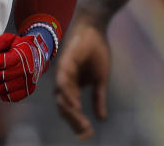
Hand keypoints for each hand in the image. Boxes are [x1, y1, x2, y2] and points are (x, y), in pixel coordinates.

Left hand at [0, 32, 50, 102]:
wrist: (39, 55)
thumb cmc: (24, 47)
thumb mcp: (12, 39)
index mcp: (23, 56)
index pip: (0, 62)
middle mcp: (27, 70)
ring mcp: (28, 82)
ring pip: (2, 88)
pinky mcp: (28, 91)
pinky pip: (9, 97)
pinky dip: (0, 93)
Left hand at [54, 17, 110, 139]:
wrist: (95, 27)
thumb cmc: (97, 50)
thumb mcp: (101, 78)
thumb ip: (99, 98)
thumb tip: (102, 118)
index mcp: (72, 86)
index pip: (70, 110)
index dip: (78, 123)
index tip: (88, 135)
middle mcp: (64, 82)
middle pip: (63, 108)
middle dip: (74, 122)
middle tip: (85, 133)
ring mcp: (62, 73)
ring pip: (61, 98)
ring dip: (70, 112)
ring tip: (81, 123)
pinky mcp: (64, 63)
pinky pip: (63, 82)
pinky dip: (68, 95)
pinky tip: (76, 104)